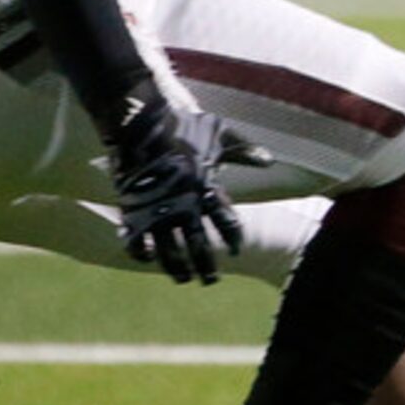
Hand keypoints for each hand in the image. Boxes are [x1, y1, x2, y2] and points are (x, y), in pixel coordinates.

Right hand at [108, 94, 271, 283]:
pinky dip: (142, 252)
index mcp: (207, 187)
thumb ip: (244, 150)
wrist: (139, 123)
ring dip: (177, 268)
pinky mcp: (134, 210)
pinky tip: (148, 259)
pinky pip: (137, 241)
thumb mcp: (219, 133)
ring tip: (183, 279)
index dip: (232, 239)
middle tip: (211, 281)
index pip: (226, 222)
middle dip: (206, 266)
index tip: (235, 251)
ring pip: (169, 251)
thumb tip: (270, 161)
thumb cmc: (181, 125)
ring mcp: (158, 209)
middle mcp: (185, 204)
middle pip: (199, 245)